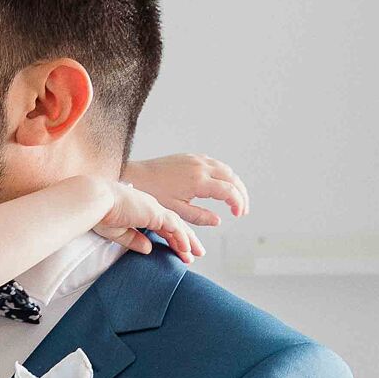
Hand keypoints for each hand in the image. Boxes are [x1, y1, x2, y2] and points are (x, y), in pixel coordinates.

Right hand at [91, 180, 204, 260]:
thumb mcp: (118, 232)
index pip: (163, 225)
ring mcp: (154, 209)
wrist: (95, 200)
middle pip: (175, 225)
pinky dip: (181, 239)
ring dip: (188, 241)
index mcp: (142, 209)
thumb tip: (148, 249)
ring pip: (178, 226)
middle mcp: (150, 207)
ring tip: (196, 255)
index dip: (173, 238)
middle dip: (187, 240)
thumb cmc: (99, 213)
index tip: (180, 250)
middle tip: (197, 253)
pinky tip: (186, 250)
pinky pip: (173, 227)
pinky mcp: (154, 213)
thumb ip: (134, 240)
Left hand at [124, 153, 248, 227]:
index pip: (228, 191)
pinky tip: (221, 185)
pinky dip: (224, 174)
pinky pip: (214, 163)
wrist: (136, 175)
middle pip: (232, 178)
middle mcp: (201, 167)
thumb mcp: (177, 211)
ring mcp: (196, 159)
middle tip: (242, 210)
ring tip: (235, 199)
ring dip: (234, 183)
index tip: (238, 215)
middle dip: (241, 194)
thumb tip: (218, 220)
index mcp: (199, 181)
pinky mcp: (190, 157)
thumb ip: (200, 216)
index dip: (238, 203)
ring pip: (225, 168)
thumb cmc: (154, 194)